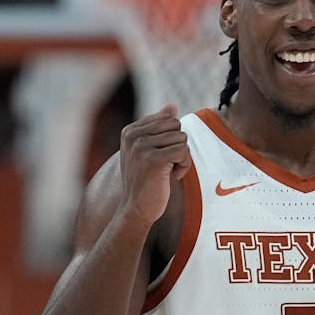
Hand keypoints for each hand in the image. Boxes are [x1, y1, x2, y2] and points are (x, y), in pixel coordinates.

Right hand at [119, 104, 191, 223]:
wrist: (136, 209)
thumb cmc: (145, 181)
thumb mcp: (149, 150)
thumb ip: (159, 127)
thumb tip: (171, 105)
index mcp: (130, 131)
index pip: (168, 119)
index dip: (171, 139)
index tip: (160, 157)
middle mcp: (133, 136)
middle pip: (176, 126)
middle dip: (178, 146)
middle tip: (166, 164)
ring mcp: (142, 147)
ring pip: (182, 139)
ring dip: (182, 158)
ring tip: (167, 172)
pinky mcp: (154, 159)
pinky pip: (184, 151)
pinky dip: (184, 166)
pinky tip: (172, 177)